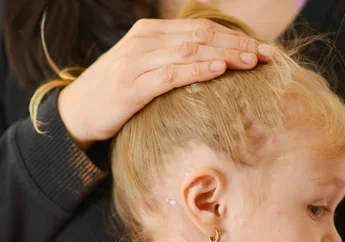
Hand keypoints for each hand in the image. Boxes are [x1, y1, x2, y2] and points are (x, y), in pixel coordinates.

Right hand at [58, 18, 271, 149]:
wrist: (77, 110)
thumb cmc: (117, 90)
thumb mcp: (146, 66)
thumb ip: (173, 58)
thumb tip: (213, 60)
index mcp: (151, 31)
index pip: (201, 29)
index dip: (235, 36)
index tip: (263, 49)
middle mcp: (145, 40)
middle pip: (201, 36)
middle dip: (238, 44)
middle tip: (267, 56)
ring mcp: (137, 61)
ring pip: (190, 51)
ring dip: (225, 55)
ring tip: (252, 61)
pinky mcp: (132, 85)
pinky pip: (171, 74)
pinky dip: (197, 69)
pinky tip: (219, 69)